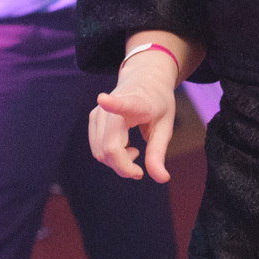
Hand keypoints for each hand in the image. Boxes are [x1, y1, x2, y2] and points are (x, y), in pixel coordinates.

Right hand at [89, 56, 179, 182]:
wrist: (144, 80)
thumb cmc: (157, 104)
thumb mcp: (165, 127)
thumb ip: (158, 153)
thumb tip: (162, 179)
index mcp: (137, 103)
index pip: (123, 104)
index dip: (112, 104)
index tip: (103, 99)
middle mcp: (112, 106)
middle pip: (110, 148)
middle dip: (124, 167)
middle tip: (140, 169)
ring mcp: (99, 112)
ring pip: (100, 152)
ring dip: (118, 163)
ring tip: (135, 152)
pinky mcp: (93, 118)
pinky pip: (97, 149)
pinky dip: (111, 156)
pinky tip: (125, 146)